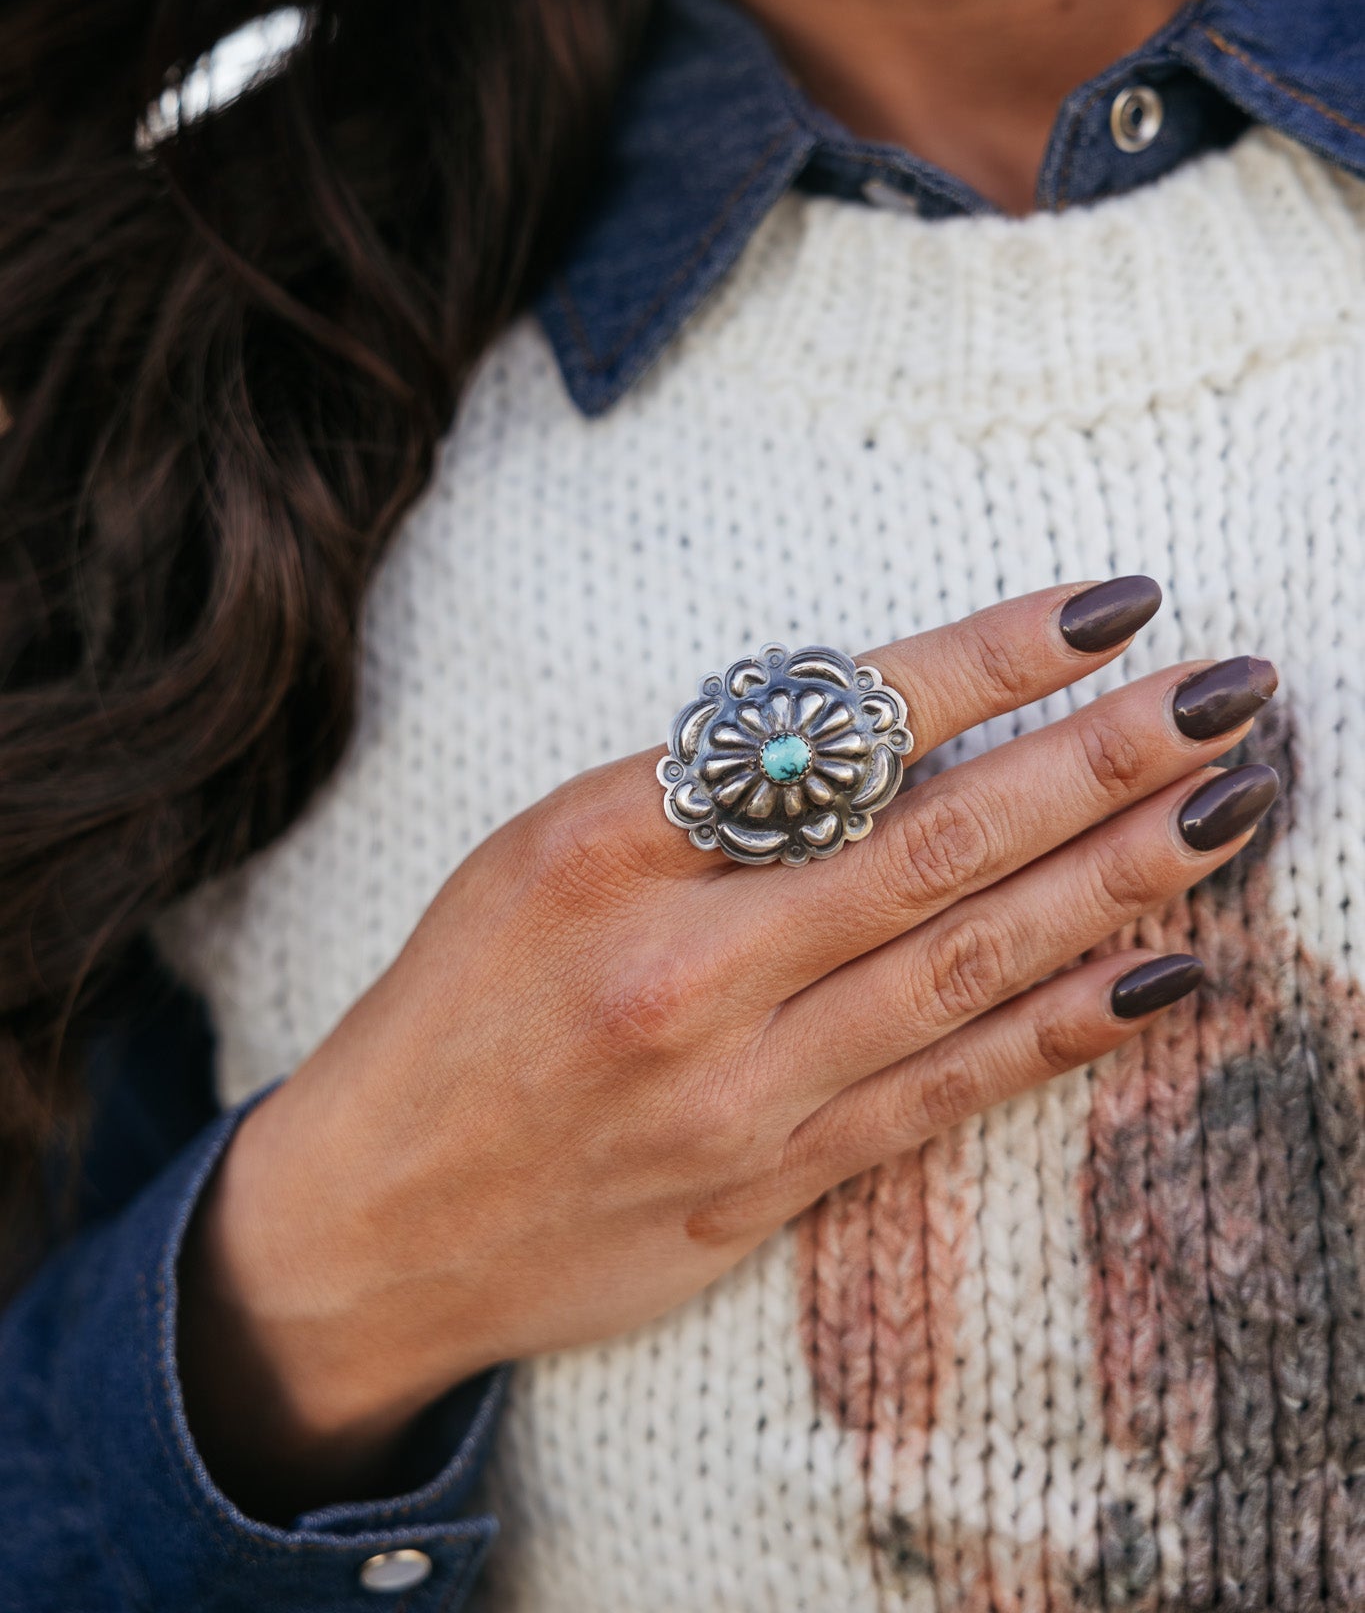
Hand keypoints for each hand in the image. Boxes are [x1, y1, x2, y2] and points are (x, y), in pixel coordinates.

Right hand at [180, 578, 1278, 1515]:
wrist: (370, 1220)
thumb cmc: (456, 1001)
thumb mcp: (536, 848)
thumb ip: (702, 794)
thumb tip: (894, 725)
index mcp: (605, 844)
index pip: (834, 729)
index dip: (989, 660)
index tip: (1112, 606)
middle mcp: (679, 966)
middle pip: (934, 846)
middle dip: (1101, 760)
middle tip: (1231, 695)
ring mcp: (734, 1091)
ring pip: (965, 967)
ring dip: (1116, 883)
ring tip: (1232, 808)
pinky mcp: (766, 1186)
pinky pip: (943, 1097)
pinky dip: (1059, 1033)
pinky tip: (1164, 979)